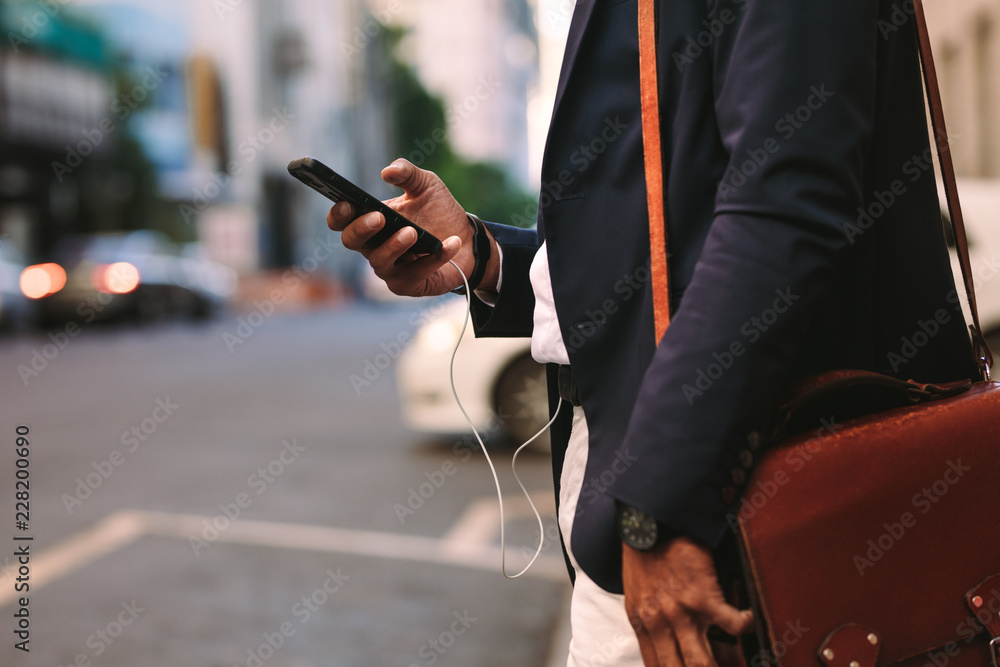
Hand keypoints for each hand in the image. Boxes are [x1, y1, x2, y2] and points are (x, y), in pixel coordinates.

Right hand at [327, 159, 497, 296]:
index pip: (342, 221)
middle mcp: (374, 246)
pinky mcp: (409, 284)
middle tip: (379, 217)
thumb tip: (388, 172)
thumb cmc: (440, 211)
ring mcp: (389, 268)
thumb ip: (407, 173)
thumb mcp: (426, 185)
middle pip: (352, 242)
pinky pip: (416, 274)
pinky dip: (434, 259)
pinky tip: (450, 243)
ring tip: (412, 232)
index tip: (347, 203)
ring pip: (380, 261)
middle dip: (362, 229)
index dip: (338, 214)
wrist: (469, 239)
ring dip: (395, 245)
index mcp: (371, 221)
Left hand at [623, 538, 753, 666]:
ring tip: (738, 666)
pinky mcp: (703, 596)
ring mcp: (681, 614)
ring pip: (701, 663)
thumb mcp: (637, 596)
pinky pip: (733, 625)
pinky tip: (750, 621)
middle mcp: (660, 625)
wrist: (648, 525)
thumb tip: (666, 648)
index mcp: (644, 626)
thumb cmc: (644, 559)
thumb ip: (650, 625)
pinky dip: (746, 627)